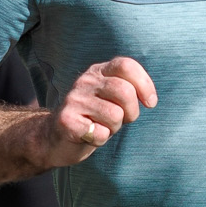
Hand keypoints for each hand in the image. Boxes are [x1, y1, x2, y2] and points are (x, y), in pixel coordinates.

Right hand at [43, 57, 157, 165]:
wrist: (55, 137)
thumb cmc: (94, 118)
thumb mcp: (113, 99)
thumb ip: (129, 91)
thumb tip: (149, 99)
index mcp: (99, 71)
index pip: (126, 66)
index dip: (144, 85)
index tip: (150, 103)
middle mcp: (85, 81)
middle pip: (125, 91)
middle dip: (132, 112)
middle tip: (123, 120)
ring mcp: (74, 100)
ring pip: (115, 115)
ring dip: (114, 128)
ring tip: (100, 126)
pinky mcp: (66, 121)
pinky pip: (100, 134)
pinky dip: (100, 140)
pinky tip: (88, 136)